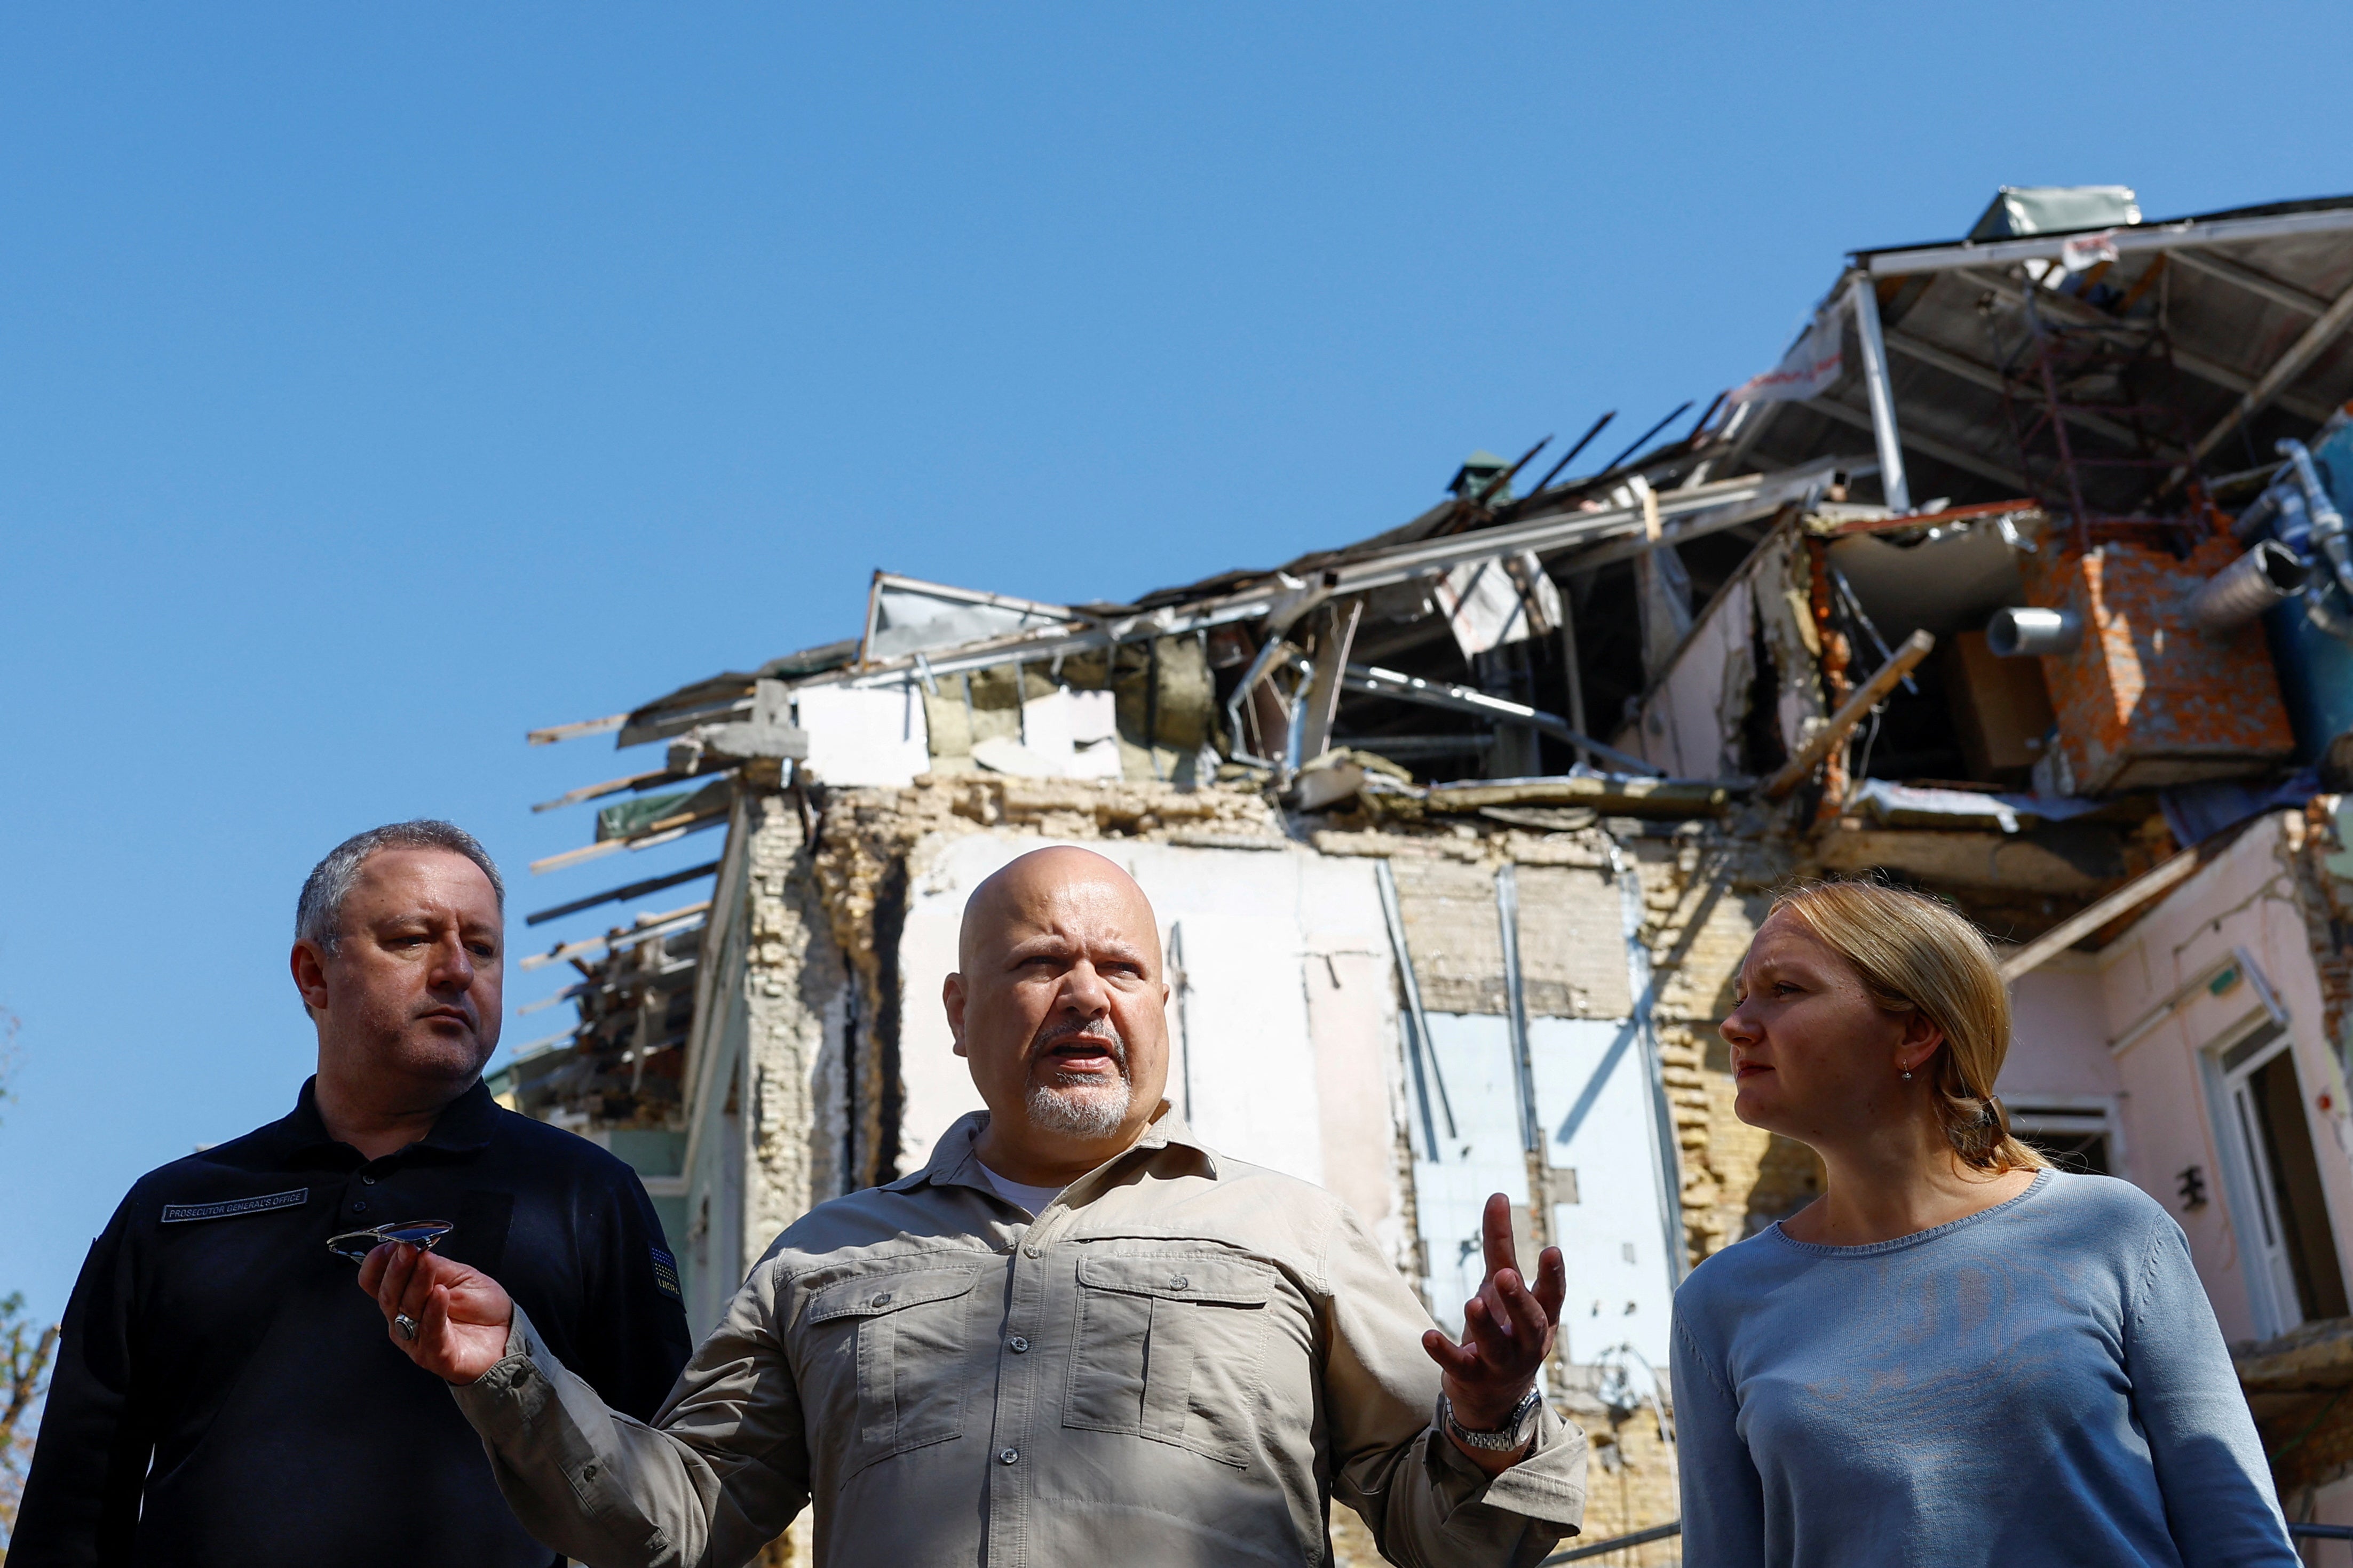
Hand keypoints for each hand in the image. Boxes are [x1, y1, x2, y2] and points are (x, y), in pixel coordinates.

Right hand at [357, 1241, 514, 1383]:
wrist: (506, 1334)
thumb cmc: (480, 1305)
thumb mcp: (457, 1275)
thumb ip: (433, 1265)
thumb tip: (412, 1243)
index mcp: (402, 1296)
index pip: (374, 1281)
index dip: (378, 1262)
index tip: (393, 1243)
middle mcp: (402, 1319)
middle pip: (388, 1294)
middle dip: (397, 1269)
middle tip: (407, 1248)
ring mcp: (416, 1340)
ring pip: (407, 1311)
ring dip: (416, 1283)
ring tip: (426, 1261)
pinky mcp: (435, 1356)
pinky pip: (430, 1332)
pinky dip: (434, 1311)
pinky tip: (440, 1293)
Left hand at [1421, 1193, 1565, 1455]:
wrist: (1493, 1396)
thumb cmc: (1503, 1326)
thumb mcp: (1500, 1285)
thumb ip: (1499, 1243)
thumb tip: (1498, 1193)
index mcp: (1540, 1317)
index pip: (1553, 1297)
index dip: (1554, 1275)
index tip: (1552, 1249)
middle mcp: (1527, 1343)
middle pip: (1529, 1323)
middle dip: (1519, 1300)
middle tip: (1505, 1276)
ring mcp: (1501, 1365)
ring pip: (1497, 1348)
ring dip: (1485, 1325)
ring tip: (1472, 1302)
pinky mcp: (1472, 1380)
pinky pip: (1459, 1368)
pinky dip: (1445, 1353)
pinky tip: (1427, 1337)